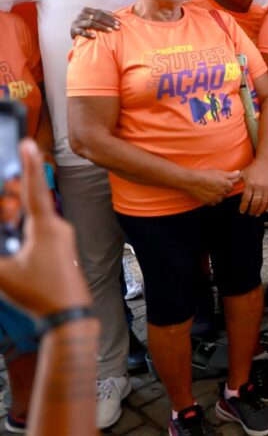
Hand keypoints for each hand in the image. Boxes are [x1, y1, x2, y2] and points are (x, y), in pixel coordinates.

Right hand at [0, 140, 91, 315]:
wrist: (70, 315)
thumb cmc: (40, 295)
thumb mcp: (2, 273)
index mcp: (46, 227)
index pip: (34, 189)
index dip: (29, 166)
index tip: (29, 144)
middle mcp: (58, 227)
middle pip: (29, 205)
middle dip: (11, 202)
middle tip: (7, 202)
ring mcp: (63, 238)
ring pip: (33, 220)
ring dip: (16, 222)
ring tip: (14, 251)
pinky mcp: (62, 249)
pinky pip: (40, 232)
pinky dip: (24, 233)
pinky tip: (18, 254)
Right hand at [70, 7, 118, 39]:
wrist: (73, 30)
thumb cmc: (86, 23)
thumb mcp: (93, 17)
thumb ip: (102, 15)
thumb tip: (118, 16)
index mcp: (87, 10)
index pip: (100, 12)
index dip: (110, 17)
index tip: (119, 22)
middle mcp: (81, 14)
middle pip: (97, 17)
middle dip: (109, 22)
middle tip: (118, 27)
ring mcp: (77, 22)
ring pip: (91, 23)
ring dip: (102, 27)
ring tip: (110, 31)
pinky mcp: (74, 30)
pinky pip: (81, 32)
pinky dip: (88, 34)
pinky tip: (95, 37)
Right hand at [185, 169, 240, 204]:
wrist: (190, 181)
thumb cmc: (203, 175)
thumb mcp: (217, 172)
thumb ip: (229, 174)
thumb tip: (238, 173)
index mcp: (225, 184)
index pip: (232, 186)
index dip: (228, 183)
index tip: (222, 181)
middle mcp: (222, 192)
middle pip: (226, 192)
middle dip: (223, 189)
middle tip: (215, 184)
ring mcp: (215, 198)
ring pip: (221, 197)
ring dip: (218, 194)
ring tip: (211, 188)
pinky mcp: (209, 202)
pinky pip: (214, 202)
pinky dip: (213, 199)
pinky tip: (208, 193)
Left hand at [240, 158, 267, 215]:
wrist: (265, 162)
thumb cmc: (253, 168)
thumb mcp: (243, 173)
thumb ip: (236, 180)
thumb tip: (228, 186)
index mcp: (250, 184)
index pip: (246, 198)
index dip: (244, 206)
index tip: (242, 211)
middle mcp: (258, 187)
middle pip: (255, 202)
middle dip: (252, 210)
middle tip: (250, 213)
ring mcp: (266, 188)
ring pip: (263, 202)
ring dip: (260, 209)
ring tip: (257, 214)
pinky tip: (266, 210)